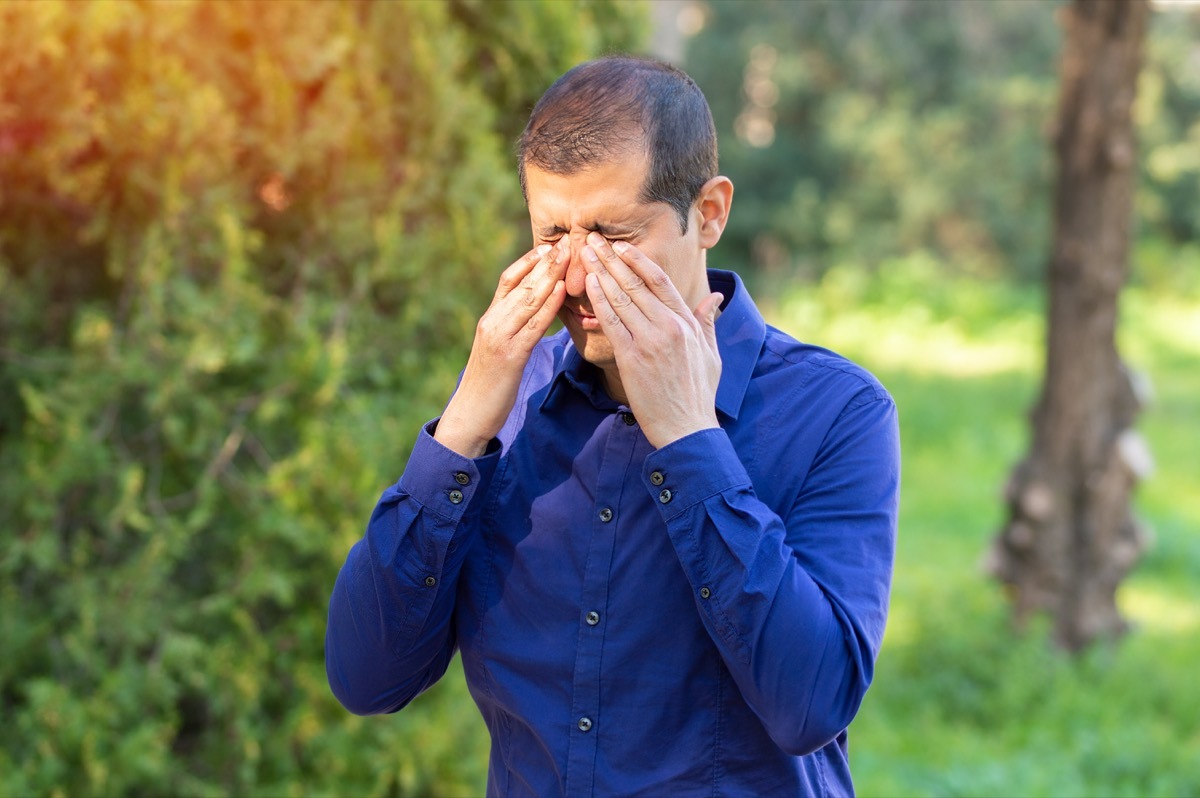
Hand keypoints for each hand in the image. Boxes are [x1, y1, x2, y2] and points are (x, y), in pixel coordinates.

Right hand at [435, 239, 567, 456]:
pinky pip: (533, 325)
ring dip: (550, 277)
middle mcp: (491, 322)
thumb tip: (529, 317)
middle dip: (545, 262)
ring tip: (568, 258)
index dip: (528, 261)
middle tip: (566, 242)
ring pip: (527, 300)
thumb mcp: (497, 351)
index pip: (508, 280)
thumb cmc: (488, 386)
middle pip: (520, 284)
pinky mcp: (510, 355)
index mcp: (489, 320)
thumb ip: (510, 331)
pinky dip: (548, 307)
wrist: (470, 414)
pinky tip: (562, 292)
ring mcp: (500, 337)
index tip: (548, 246)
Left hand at [581, 232, 722, 448]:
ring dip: (600, 272)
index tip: (621, 246)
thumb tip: (715, 297)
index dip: (638, 261)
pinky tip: (587, 284)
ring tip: (583, 253)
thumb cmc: (699, 394)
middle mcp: (669, 326)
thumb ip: (708, 321)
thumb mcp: (711, 353)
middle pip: (636, 284)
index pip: (660, 281)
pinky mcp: (632, 358)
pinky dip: (599, 300)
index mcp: (687, 323)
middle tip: (592, 239)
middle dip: (612, 259)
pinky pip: (612, 322)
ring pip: (622, 298)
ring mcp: (650, 341)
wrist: (687, 429)